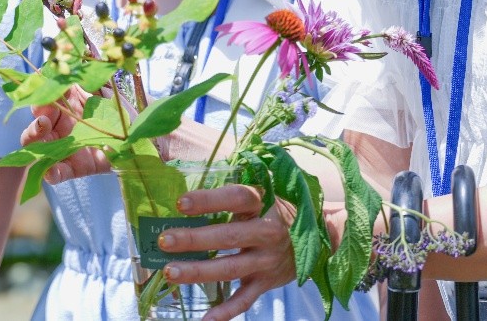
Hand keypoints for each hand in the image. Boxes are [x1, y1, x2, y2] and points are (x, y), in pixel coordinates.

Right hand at [19, 85, 110, 183]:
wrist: (136, 140)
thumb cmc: (119, 115)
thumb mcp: (106, 97)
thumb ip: (89, 89)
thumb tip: (73, 79)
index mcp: (65, 107)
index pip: (45, 99)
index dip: (41, 95)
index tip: (42, 91)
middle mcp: (59, 127)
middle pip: (36, 124)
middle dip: (35, 121)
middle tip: (43, 119)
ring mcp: (63, 148)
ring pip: (37, 147)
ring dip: (35, 140)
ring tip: (42, 133)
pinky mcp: (72, 168)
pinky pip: (57, 173)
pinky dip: (52, 173)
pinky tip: (51, 171)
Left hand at [156, 184, 296, 320]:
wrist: (321, 236)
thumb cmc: (278, 208)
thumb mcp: (264, 192)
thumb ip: (232, 189)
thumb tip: (183, 179)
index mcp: (264, 203)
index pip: (236, 198)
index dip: (209, 200)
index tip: (180, 203)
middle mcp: (267, 232)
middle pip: (228, 236)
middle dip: (194, 239)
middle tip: (164, 240)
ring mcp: (267, 260)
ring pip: (230, 269)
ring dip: (198, 272)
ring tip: (170, 272)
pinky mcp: (266, 283)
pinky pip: (245, 300)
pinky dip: (225, 312)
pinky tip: (204, 320)